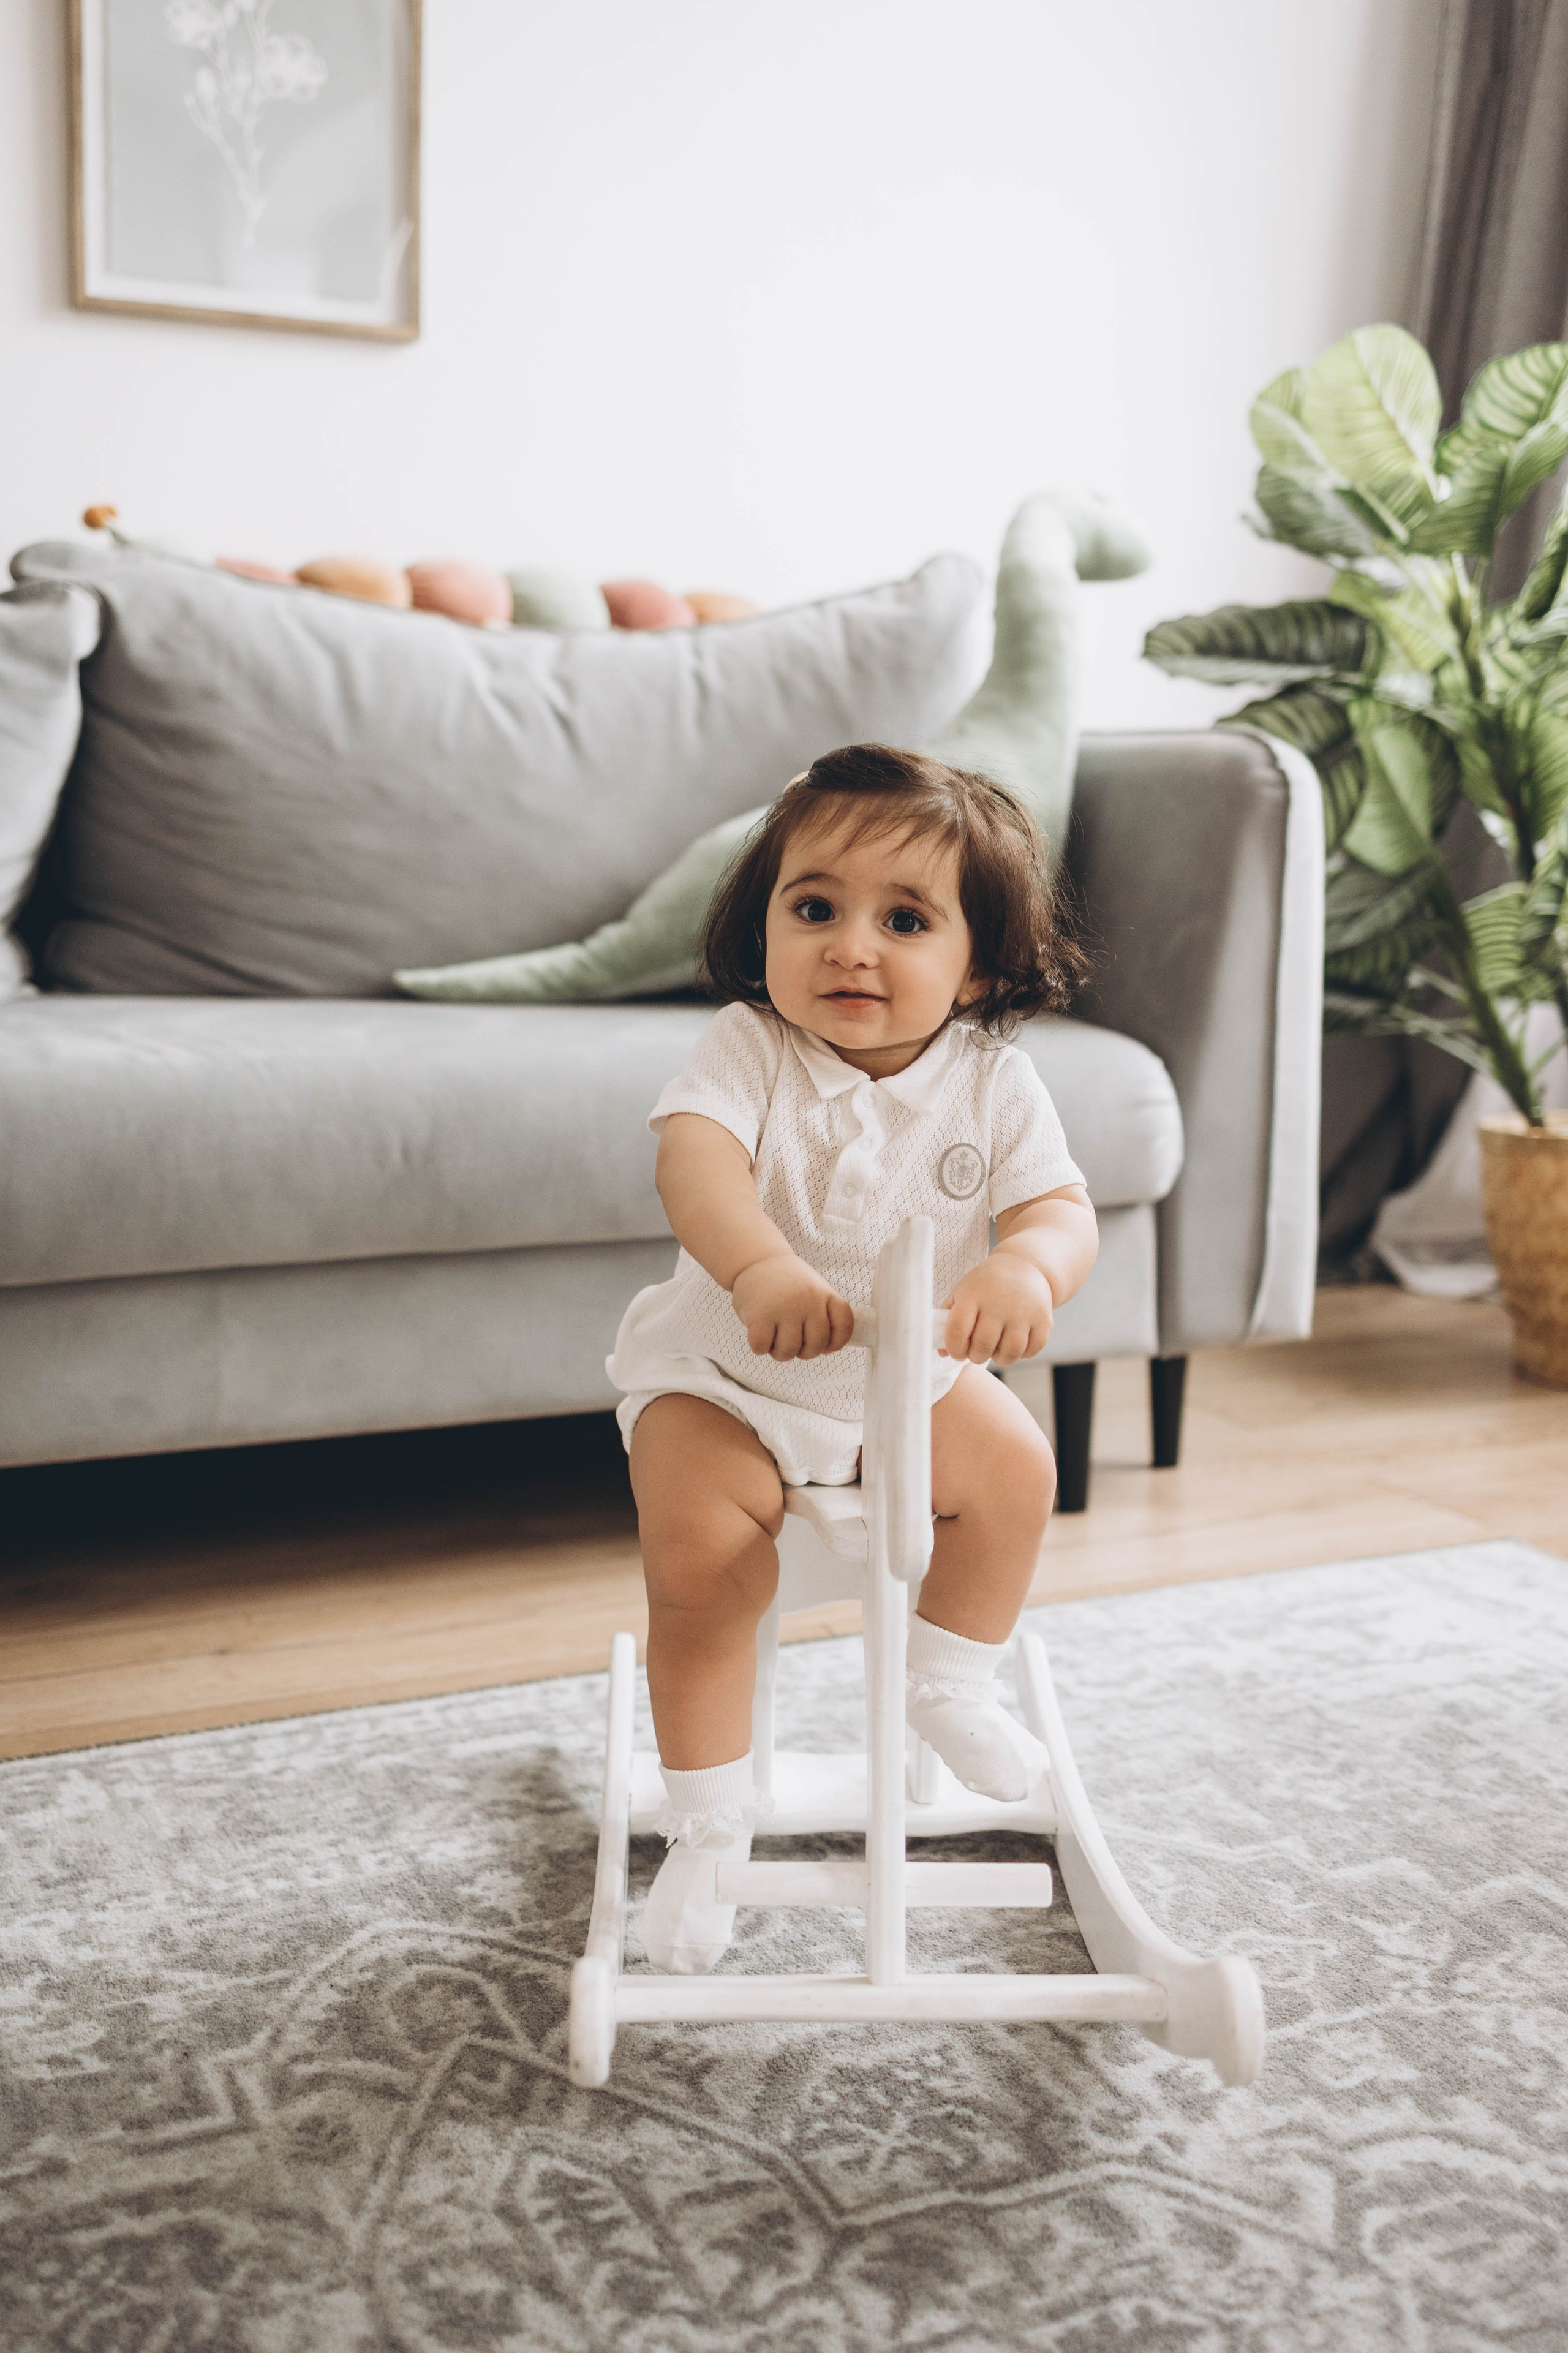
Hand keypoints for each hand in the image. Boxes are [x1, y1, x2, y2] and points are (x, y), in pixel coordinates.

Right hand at [731, 1254, 855, 1360]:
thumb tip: (827, 1350)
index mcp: (825, 1294)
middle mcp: (809, 1301)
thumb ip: (823, 1316)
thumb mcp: (814, 1290)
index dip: (837, 1342)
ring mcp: (785, 1308)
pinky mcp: (761, 1315)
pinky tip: (759, 1333)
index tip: (826, 1347)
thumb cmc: (787, 1282)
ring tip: (774, 1338)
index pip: (844, 1325)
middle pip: (816, 1345)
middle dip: (804, 1352)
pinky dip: (759, 1347)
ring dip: (779, 1352)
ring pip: (789, 1351)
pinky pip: (763, 1347)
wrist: (757, 1259)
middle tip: (792, 1342)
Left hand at [942, 1252, 1053, 1366]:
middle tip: (977, 1351)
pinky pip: (1031, 1350)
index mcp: (973, 1295)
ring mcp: (1023, 1312)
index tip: (957, 1351)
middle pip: (983, 1346)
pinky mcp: (1043, 1319)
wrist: (1023, 1265)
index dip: (954, 1349)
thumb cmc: (985, 1285)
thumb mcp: (962, 1292)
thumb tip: (942, 1352)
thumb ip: (947, 1320)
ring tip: (995, 1350)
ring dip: (999, 1359)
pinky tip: (1014, 1344)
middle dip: (976, 1356)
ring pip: (1009, 1353)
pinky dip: (1022, 1354)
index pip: (957, 1331)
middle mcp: (998, 1303)